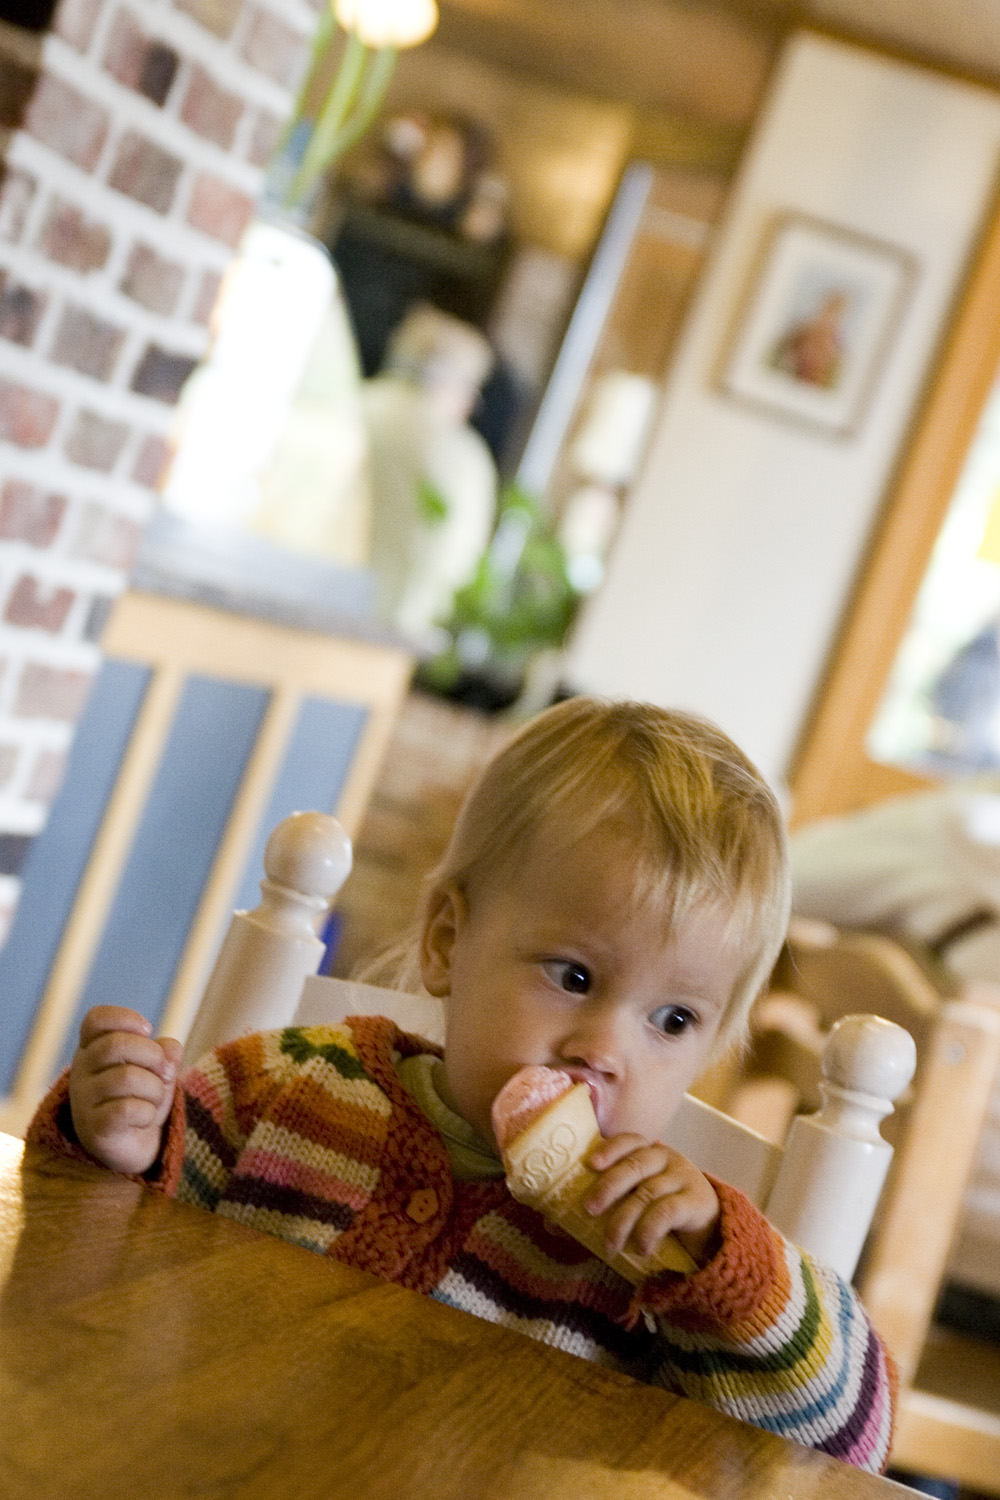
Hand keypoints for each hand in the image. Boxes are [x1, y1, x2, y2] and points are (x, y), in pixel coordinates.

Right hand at [69, 1007, 181, 1175]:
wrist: (133, 1144)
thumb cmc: (142, 1095)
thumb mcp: (157, 1068)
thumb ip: (165, 1052)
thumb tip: (170, 1049)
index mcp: (93, 1048)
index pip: (96, 1020)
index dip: (125, 1017)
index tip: (147, 1029)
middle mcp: (82, 1071)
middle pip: (115, 1045)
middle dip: (152, 1055)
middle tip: (166, 1071)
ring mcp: (84, 1100)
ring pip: (126, 1077)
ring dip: (155, 1088)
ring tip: (156, 1097)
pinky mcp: (94, 1129)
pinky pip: (125, 1109)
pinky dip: (147, 1112)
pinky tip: (146, 1117)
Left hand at [584, 1134, 719, 1266]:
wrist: (709, 1229)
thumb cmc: (662, 1210)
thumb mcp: (637, 1199)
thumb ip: (609, 1202)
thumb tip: (556, 1221)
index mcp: (649, 1152)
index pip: (629, 1141)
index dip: (610, 1149)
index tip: (590, 1164)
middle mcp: (668, 1158)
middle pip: (635, 1166)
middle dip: (609, 1186)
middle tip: (590, 1209)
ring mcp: (684, 1177)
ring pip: (647, 1193)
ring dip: (624, 1221)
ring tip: (610, 1245)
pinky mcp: (697, 1201)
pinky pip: (667, 1212)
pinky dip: (649, 1231)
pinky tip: (641, 1248)